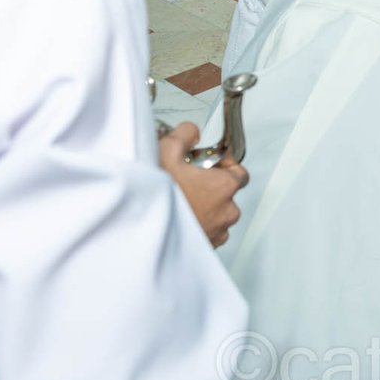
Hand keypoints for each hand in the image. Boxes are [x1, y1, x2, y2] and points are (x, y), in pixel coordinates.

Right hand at [161, 122, 248, 246]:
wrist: (139, 230)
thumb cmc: (156, 195)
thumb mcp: (167, 151)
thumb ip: (185, 135)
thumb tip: (192, 132)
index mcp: (224, 187)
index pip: (240, 173)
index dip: (225, 165)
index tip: (210, 163)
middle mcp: (227, 211)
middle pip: (228, 194)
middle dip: (212, 187)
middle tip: (191, 181)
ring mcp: (217, 232)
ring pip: (219, 215)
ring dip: (206, 207)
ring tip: (183, 200)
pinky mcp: (206, 247)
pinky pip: (209, 232)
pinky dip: (200, 224)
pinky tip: (181, 216)